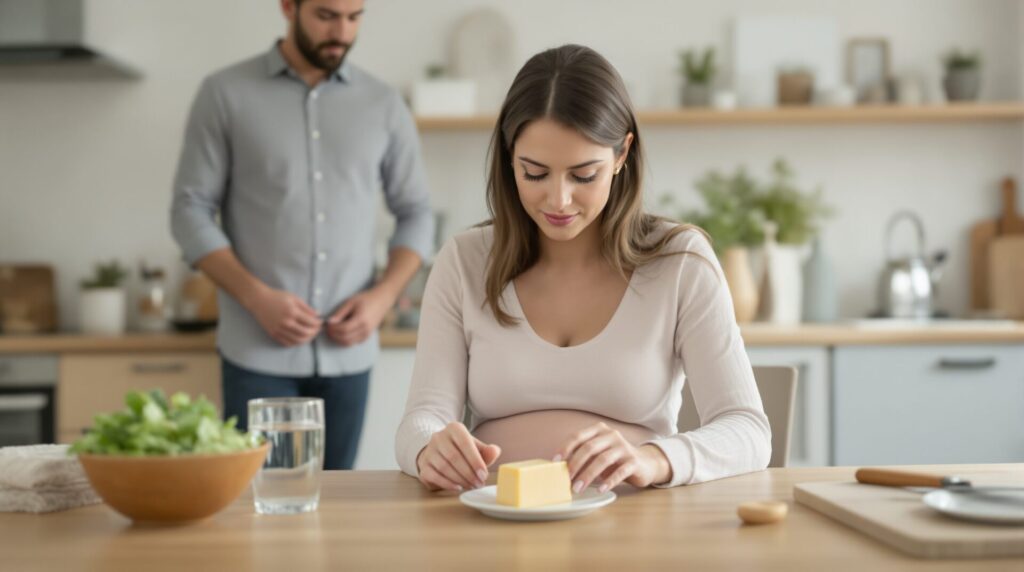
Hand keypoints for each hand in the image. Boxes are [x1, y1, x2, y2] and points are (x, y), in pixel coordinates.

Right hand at [247, 286, 321, 346]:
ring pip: (298, 340)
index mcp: (292, 312)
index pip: (310, 322)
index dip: (318, 323)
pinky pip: (288, 343)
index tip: (320, 322)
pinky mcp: (274, 334)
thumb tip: (318, 315)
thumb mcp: (294, 298)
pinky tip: (300, 338)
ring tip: (311, 334)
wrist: (259, 300)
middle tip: (317, 329)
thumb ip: (307, 308)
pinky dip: (296, 342)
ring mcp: (279, 330)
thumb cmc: (277, 297)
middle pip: (306, 333)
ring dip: (307, 339)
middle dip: (315, 332)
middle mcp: (286, 322)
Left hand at [325, 286, 394, 345]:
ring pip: (348, 343)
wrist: (381, 301)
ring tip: (332, 332)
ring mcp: (367, 334)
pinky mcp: (367, 336)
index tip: (327, 325)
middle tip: (328, 329)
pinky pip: (353, 342)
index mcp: (361, 319)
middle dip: (334, 335)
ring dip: (338, 339)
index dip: (333, 329)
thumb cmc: (365, 299)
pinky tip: (341, 333)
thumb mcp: (350, 302)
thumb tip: (329, 322)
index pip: (343, 329)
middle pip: (345, 338)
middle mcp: (365, 329)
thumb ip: (340, 313)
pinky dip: (344, 340)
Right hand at [416, 422, 501, 491]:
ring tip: (471, 486)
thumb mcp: (476, 448)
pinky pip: (434, 476)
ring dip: (460, 479)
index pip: (465, 443)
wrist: (440, 453)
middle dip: (468, 473)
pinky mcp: (423, 465)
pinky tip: (457, 487)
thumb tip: (495, 451)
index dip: (475, 460)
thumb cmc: (462, 451)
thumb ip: (487, 451)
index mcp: (454, 429)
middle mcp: (439, 437)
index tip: (484, 474)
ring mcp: (429, 451)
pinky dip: (447, 484)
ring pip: (444, 467)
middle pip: (454, 457)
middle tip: (479, 484)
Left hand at [554, 422, 670, 493]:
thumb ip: (582, 455)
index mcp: (599, 430)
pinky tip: (600, 489)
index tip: (555, 462)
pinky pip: (619, 472)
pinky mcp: (634, 462)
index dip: (565, 448)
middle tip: (566, 480)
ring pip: (602, 460)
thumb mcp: (598, 453)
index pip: (578, 436)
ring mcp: (624, 447)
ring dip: (588, 475)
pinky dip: (608, 481)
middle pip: (589, 448)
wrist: (645, 463)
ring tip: (578, 488)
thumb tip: (559, 467)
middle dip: (575, 465)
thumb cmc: (614, 459)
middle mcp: (612, 435)